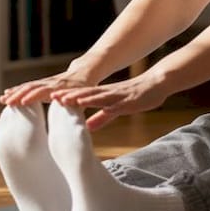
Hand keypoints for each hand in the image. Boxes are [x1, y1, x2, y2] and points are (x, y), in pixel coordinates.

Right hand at [0, 60, 103, 106]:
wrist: (85, 72)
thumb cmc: (86, 89)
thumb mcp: (84, 96)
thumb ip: (76, 103)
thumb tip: (66, 107)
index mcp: (61, 87)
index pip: (45, 91)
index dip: (34, 95)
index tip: (23, 101)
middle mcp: (51, 83)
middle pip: (32, 87)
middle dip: (19, 94)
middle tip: (6, 101)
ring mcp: (46, 82)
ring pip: (28, 86)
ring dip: (15, 92)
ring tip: (2, 99)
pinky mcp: (43, 83)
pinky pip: (28, 86)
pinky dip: (17, 90)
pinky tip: (7, 93)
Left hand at [51, 74, 170, 131]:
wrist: (158, 83)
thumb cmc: (138, 96)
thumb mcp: (117, 109)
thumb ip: (102, 117)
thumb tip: (86, 127)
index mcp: (103, 95)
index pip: (81, 96)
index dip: (66, 98)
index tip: (51, 99)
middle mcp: (107, 93)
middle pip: (83, 94)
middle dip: (66, 96)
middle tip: (51, 97)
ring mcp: (116, 96)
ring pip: (94, 96)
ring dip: (78, 97)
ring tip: (63, 99)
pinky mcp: (126, 101)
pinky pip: (110, 104)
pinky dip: (99, 104)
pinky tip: (91, 105)